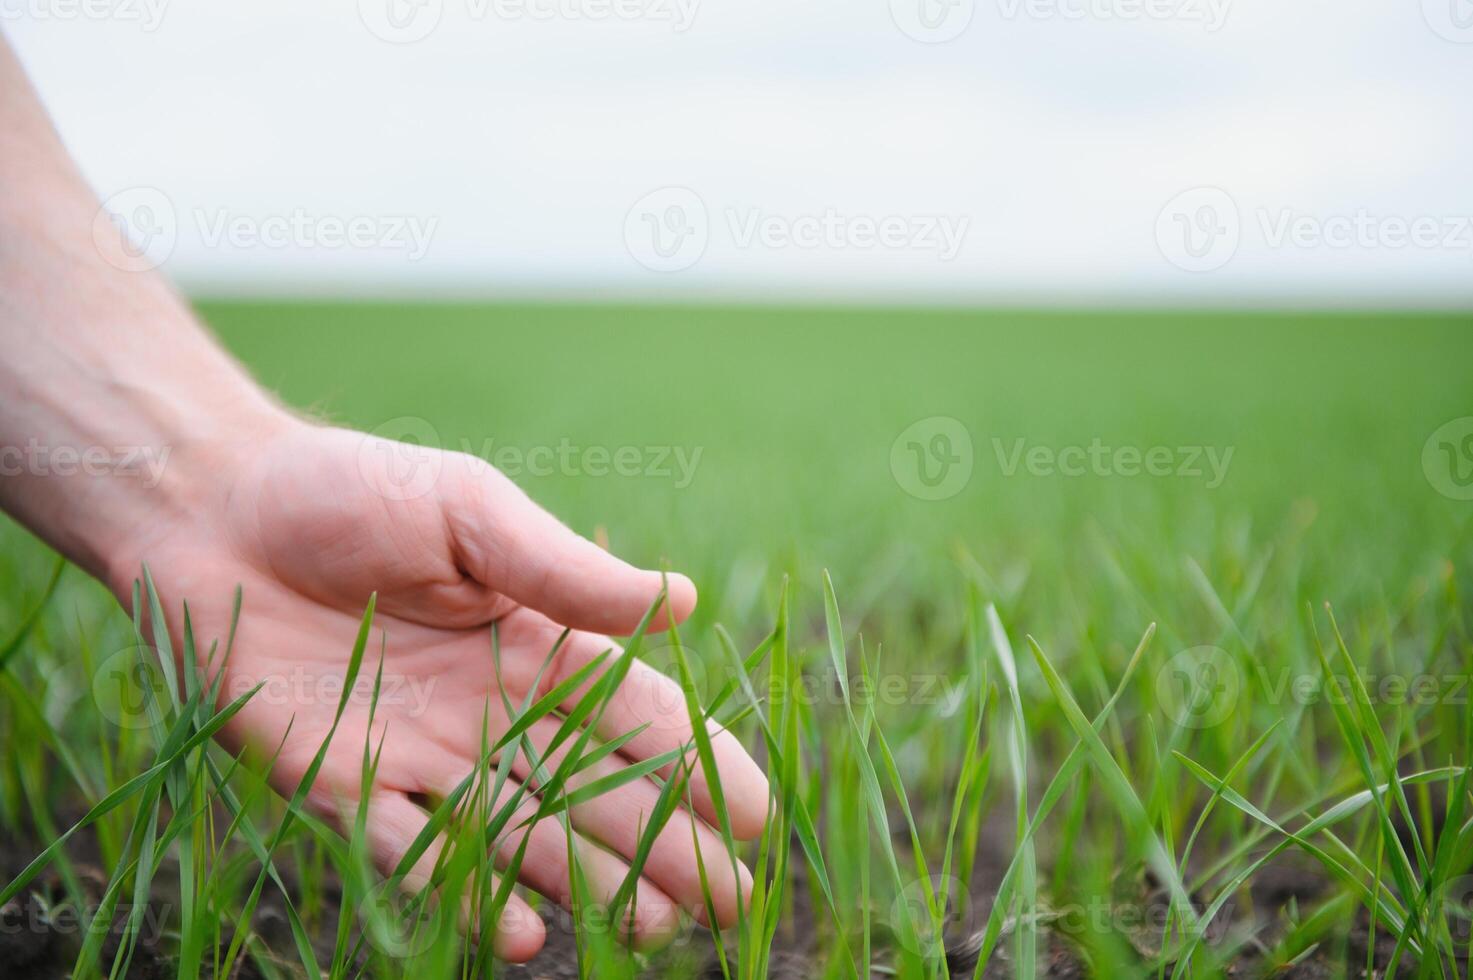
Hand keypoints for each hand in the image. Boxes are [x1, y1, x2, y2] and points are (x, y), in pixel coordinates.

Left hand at [109, 417, 767, 961]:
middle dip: (665, 844)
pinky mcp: (344, 781)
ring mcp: (423, 750)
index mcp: (535, 640)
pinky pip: (414, 848)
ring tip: (648, 928)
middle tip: (722, 900)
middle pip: (597, 789)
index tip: (757, 817)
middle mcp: (492, 706)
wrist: (214, 507)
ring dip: (587, 882)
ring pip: (525, 832)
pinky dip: (465, 892)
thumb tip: (682, 601)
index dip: (700, 765)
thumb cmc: (353, 491)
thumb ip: (566, 571)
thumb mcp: (473, 514)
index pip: (640, 715)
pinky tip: (517, 933)